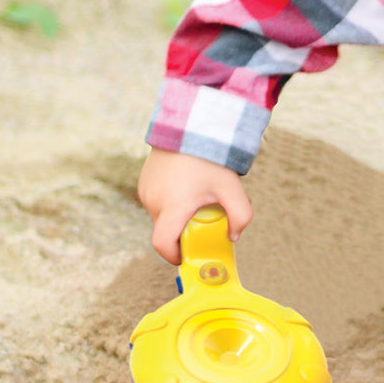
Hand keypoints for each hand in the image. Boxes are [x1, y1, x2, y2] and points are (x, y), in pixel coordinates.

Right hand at [137, 147, 252, 264]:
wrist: (192, 126)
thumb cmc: (211, 158)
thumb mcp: (232, 188)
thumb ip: (240, 216)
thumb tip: (233, 236)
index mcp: (173, 206)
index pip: (162, 244)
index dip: (174, 255)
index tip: (187, 255)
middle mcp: (154, 200)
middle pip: (165, 231)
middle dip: (182, 233)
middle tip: (203, 220)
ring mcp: (146, 191)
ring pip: (160, 216)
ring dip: (176, 216)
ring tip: (195, 197)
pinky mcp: (143, 182)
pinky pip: (156, 202)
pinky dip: (169, 203)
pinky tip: (185, 187)